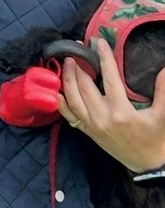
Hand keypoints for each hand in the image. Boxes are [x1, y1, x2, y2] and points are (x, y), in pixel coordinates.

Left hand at [59, 39, 164, 172]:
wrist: (148, 165)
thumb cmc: (156, 139)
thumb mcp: (163, 116)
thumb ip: (163, 91)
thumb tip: (164, 68)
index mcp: (121, 112)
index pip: (109, 78)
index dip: (104, 58)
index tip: (99, 42)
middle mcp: (102, 117)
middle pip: (84, 85)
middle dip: (79, 64)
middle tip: (77, 48)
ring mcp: (92, 125)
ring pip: (72, 98)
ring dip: (67, 78)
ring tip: (67, 61)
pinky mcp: (87, 132)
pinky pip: (68, 115)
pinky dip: (59, 100)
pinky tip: (55, 87)